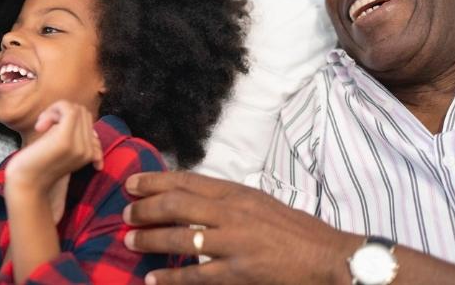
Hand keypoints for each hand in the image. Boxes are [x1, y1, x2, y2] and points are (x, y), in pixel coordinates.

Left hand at [5, 100, 103, 192]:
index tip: (47, 131)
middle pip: (83, 113)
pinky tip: (40, 127)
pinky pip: (69, 109)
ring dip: (56, 111)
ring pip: (77, 109)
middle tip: (43, 126)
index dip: (68, 120)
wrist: (24, 184)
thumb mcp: (58, 147)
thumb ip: (70, 133)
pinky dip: (53, 110)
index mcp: (88, 154)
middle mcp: (88, 150)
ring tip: (42, 126)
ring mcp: (79, 146)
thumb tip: (73, 110)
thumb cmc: (35, 165)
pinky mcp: (66, 140)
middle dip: (62, 112)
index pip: (89, 123)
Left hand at [122, 171, 359, 284]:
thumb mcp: (260, 204)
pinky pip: (197, 276)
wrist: (329, 258)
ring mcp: (235, 243)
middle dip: (145, 208)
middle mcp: (233, 213)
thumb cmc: (295, 231)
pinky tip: (153, 280)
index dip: (154, 180)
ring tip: (131, 241)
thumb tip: (193, 198)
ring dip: (151, 239)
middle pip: (177, 204)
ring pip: (181, 238)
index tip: (132, 183)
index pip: (186, 180)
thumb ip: (228, 201)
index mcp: (237, 193)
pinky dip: (171, 278)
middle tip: (125, 214)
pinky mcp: (240, 273)